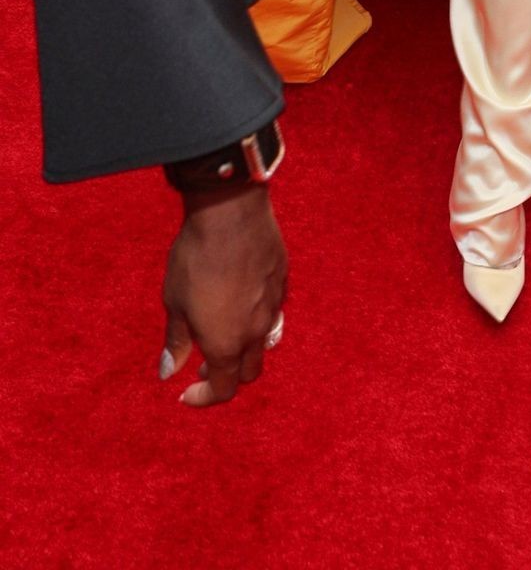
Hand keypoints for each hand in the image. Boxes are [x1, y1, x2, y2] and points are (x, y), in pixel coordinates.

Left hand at [160, 185, 286, 407]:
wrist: (230, 212)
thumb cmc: (196, 259)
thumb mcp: (175, 302)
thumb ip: (176, 341)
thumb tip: (168, 372)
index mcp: (226, 344)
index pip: (223, 389)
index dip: (204, 397)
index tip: (187, 392)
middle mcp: (256, 331)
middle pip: (249, 372)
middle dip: (227, 375)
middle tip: (203, 363)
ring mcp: (274, 305)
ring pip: (265, 342)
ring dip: (245, 348)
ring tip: (225, 331)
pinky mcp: (282, 280)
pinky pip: (273, 311)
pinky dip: (257, 317)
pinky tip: (241, 298)